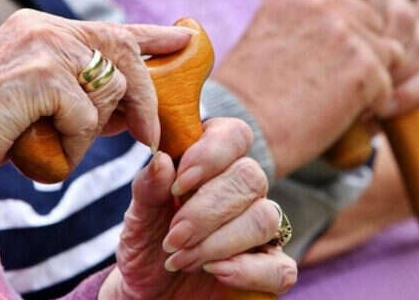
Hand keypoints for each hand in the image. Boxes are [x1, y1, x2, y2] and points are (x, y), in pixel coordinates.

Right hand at [0, 9, 191, 173]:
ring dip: (91, 131)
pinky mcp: (43, 74)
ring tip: (52, 140)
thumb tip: (137, 109)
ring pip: (111, 90)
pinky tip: (43, 146)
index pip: (112, 29)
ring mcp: (44, 46)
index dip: (154, 36)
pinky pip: (88, 117)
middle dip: (145, 98)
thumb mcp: (50, 106)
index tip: (185, 37)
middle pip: (125, 55)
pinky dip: (74, 143)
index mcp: (45, 29)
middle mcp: (45, 28)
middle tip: (150, 134)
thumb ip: (90, 97)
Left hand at [99, 118, 297, 299]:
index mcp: (213, 163)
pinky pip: (282, 267)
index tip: (179, 184)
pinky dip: (249, 271)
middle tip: (174, 237)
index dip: (212, 154)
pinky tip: (217, 273)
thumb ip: (148, 188)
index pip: (235, 135)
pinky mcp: (270, 268)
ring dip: (220, 242)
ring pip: (265, 218)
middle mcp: (242, 190)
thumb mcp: (137, 218)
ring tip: (182, 260)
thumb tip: (162, 160)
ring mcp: (260, 228)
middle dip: (208, 210)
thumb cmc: (147, 245)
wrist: (149, 293)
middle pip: (251, 177)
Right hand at [215, 0, 418, 175]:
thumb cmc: (252, 92)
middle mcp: (325, 4)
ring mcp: (346, 34)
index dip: (375, 13)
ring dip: (372, 79)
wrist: (241, 128)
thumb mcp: (275, 34)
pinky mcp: (363, 69)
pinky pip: (387, 87)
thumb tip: (358, 23)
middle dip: (372, 50)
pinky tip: (338, 116)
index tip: (365, 38)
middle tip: (348, 80)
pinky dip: (372, 106)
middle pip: (381, 21)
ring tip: (337, 101)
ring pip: (389, 54)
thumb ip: (314, 19)